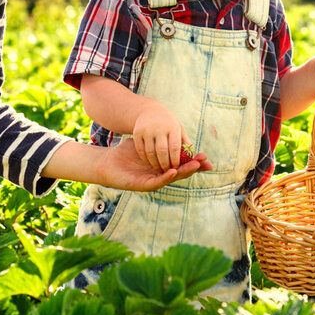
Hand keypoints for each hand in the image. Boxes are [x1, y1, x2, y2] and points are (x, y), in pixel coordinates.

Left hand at [97, 138, 212, 190]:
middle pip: (181, 172)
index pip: (182, 164)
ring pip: (172, 178)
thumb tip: (173, 129)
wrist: (109, 164)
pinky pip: (158, 181)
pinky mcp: (144, 185)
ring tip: (194, 166)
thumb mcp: (146, 144)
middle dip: (194, 167)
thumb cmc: (126, 154)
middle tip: (205, 162)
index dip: (194, 162)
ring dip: (183, 172)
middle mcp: (160, 175)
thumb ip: (160, 140)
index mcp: (163, 166)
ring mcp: (153, 181)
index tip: (205, 156)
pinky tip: (173, 171)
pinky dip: (166, 177)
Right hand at [132, 101, 191, 170]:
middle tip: (167, 171)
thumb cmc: (169, 124)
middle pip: (162, 150)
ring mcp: (147, 130)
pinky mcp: (137, 133)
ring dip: (155, 163)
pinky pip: (141, 150)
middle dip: (165, 164)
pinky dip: (145, 158)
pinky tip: (149, 163)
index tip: (176, 167)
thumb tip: (194, 158)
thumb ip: (186, 144)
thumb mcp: (179, 130)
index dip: (175, 159)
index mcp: (172, 127)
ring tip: (159, 169)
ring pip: (150, 152)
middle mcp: (159, 127)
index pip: (175, 146)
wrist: (150, 111)